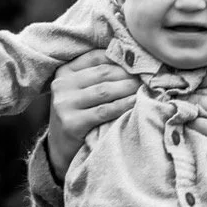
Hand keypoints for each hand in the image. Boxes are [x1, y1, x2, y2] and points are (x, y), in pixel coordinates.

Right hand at [48, 51, 138, 175]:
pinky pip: (104, 110)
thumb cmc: (77, 115)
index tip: (138, 61)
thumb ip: (97, 75)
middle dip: (128, 73)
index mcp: (64, 72)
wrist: (60, 148)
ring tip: (144, 87)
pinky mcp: (71, 123)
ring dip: (128, 88)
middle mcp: (61, 85)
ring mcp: (65, 104)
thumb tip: (131, 58)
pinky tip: (135, 102)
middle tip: (147, 75)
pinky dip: (123, 105)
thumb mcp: (80, 91)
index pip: (96, 57)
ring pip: (105, 90)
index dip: (119, 57)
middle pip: (103, 73)